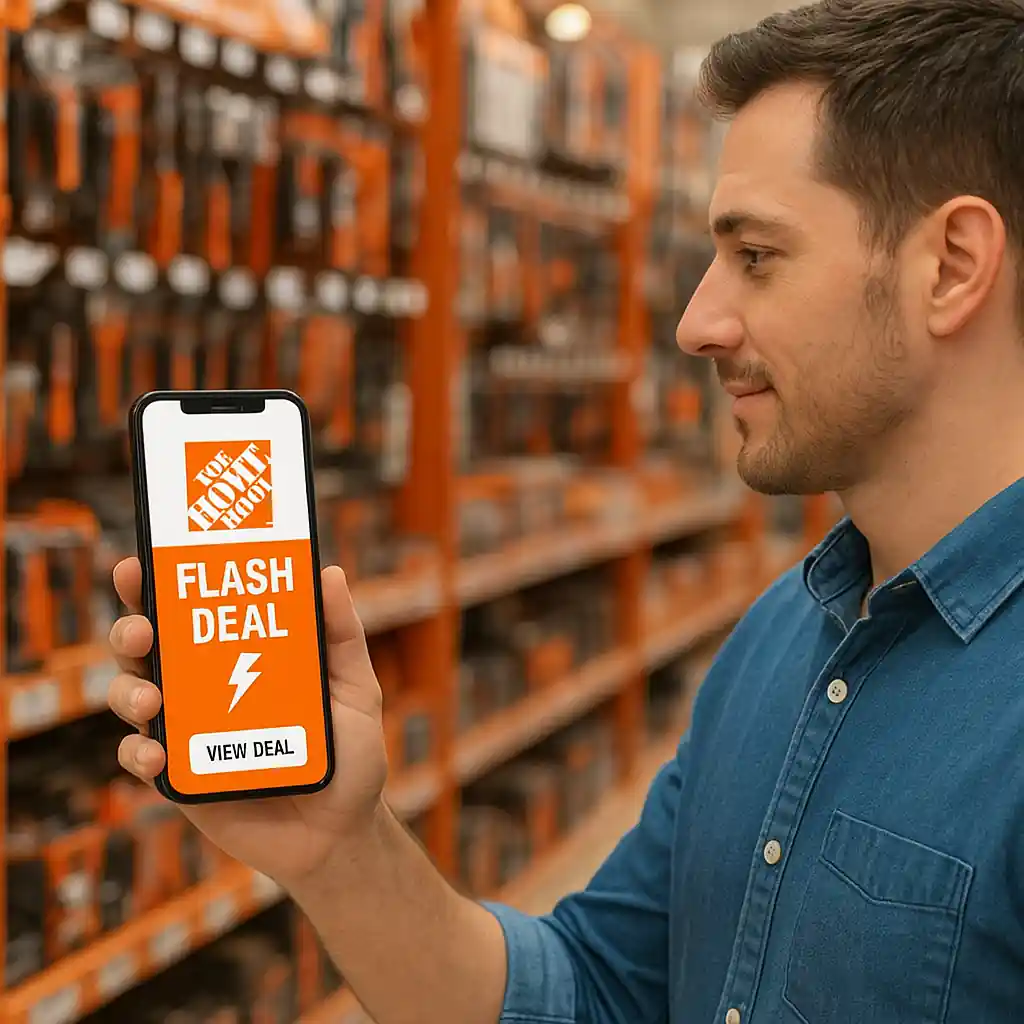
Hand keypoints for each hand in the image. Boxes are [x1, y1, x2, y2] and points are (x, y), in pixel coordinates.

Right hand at [107, 557, 388, 888]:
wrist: (342, 835)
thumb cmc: (351, 756)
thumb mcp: (355, 689)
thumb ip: (342, 635)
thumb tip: (329, 572)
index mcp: (242, 656)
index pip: (195, 611)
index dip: (160, 584)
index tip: (142, 562)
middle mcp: (206, 687)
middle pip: (150, 647)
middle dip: (132, 630)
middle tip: (143, 630)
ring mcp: (190, 732)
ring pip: (133, 697)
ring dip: (128, 690)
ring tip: (149, 698)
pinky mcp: (181, 779)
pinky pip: (141, 759)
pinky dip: (138, 752)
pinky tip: (156, 753)